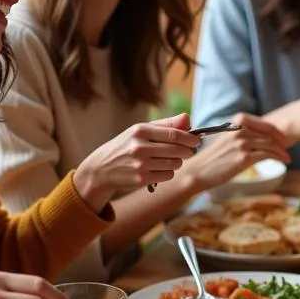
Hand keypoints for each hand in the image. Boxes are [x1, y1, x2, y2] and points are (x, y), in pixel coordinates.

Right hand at [73, 113, 197, 210]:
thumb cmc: (127, 145)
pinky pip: (167, 175)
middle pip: (177, 150)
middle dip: (188, 151)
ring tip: (170, 159)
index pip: (174, 134)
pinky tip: (159, 168)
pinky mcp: (141, 179)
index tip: (197, 140)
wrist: (102, 168)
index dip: (190, 138)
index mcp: (141, 131)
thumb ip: (166, 124)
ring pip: (175, 164)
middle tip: (189, 151)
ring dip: (177, 162)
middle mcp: (140, 147)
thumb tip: (188, 118)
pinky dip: (168, 172)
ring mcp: (140, 165)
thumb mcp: (141, 130)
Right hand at [181, 113, 290, 192]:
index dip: (278, 133)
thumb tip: (263, 138)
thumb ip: (244, 135)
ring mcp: (242, 143)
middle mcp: (240, 130)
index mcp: (237, 122)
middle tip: (288, 149)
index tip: (284, 140)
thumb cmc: (213, 158)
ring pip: (270, 144)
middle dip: (282, 142)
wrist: (198, 171)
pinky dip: (278, 157)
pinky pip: (267, 155)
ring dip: (282, 151)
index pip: (265, 124)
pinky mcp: (244, 157)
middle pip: (270, 134)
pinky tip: (283, 161)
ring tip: (287, 158)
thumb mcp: (228, 139)